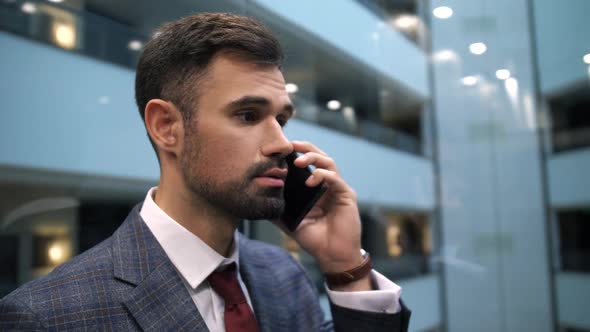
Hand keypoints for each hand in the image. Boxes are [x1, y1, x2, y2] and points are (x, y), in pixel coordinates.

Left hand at [274, 141, 363, 274]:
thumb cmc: (314, 239)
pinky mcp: (346, 195)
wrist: (332, 255)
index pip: (307, 163)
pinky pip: (335, 179)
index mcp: (315, 188)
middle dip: (305, 148)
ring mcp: (338, 188)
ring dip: (313, 158)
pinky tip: (311, 179)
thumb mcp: (290, 221)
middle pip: (319, 156)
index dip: (296, 153)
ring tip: (299, 161)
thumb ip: (278, 209)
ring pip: (328, 162)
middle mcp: (327, 184)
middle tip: (290, 145)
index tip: (280, 149)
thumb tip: (258, 201)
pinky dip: (322, 175)